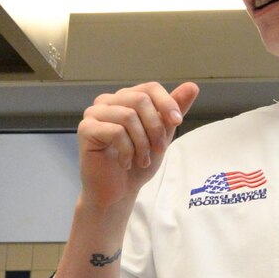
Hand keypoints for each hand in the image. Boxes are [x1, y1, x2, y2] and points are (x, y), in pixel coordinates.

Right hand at [78, 81, 199, 207]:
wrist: (119, 191)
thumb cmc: (138, 162)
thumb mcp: (163, 134)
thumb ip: (173, 110)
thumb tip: (192, 86)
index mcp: (125, 98)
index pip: (150, 88)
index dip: (167, 103)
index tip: (177, 122)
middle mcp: (107, 101)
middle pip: (140, 99)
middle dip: (156, 127)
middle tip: (159, 149)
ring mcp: (94, 114)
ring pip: (129, 116)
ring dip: (142, 143)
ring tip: (142, 160)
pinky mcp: (86, 129)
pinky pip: (116, 132)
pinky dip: (127, 151)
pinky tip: (125, 163)